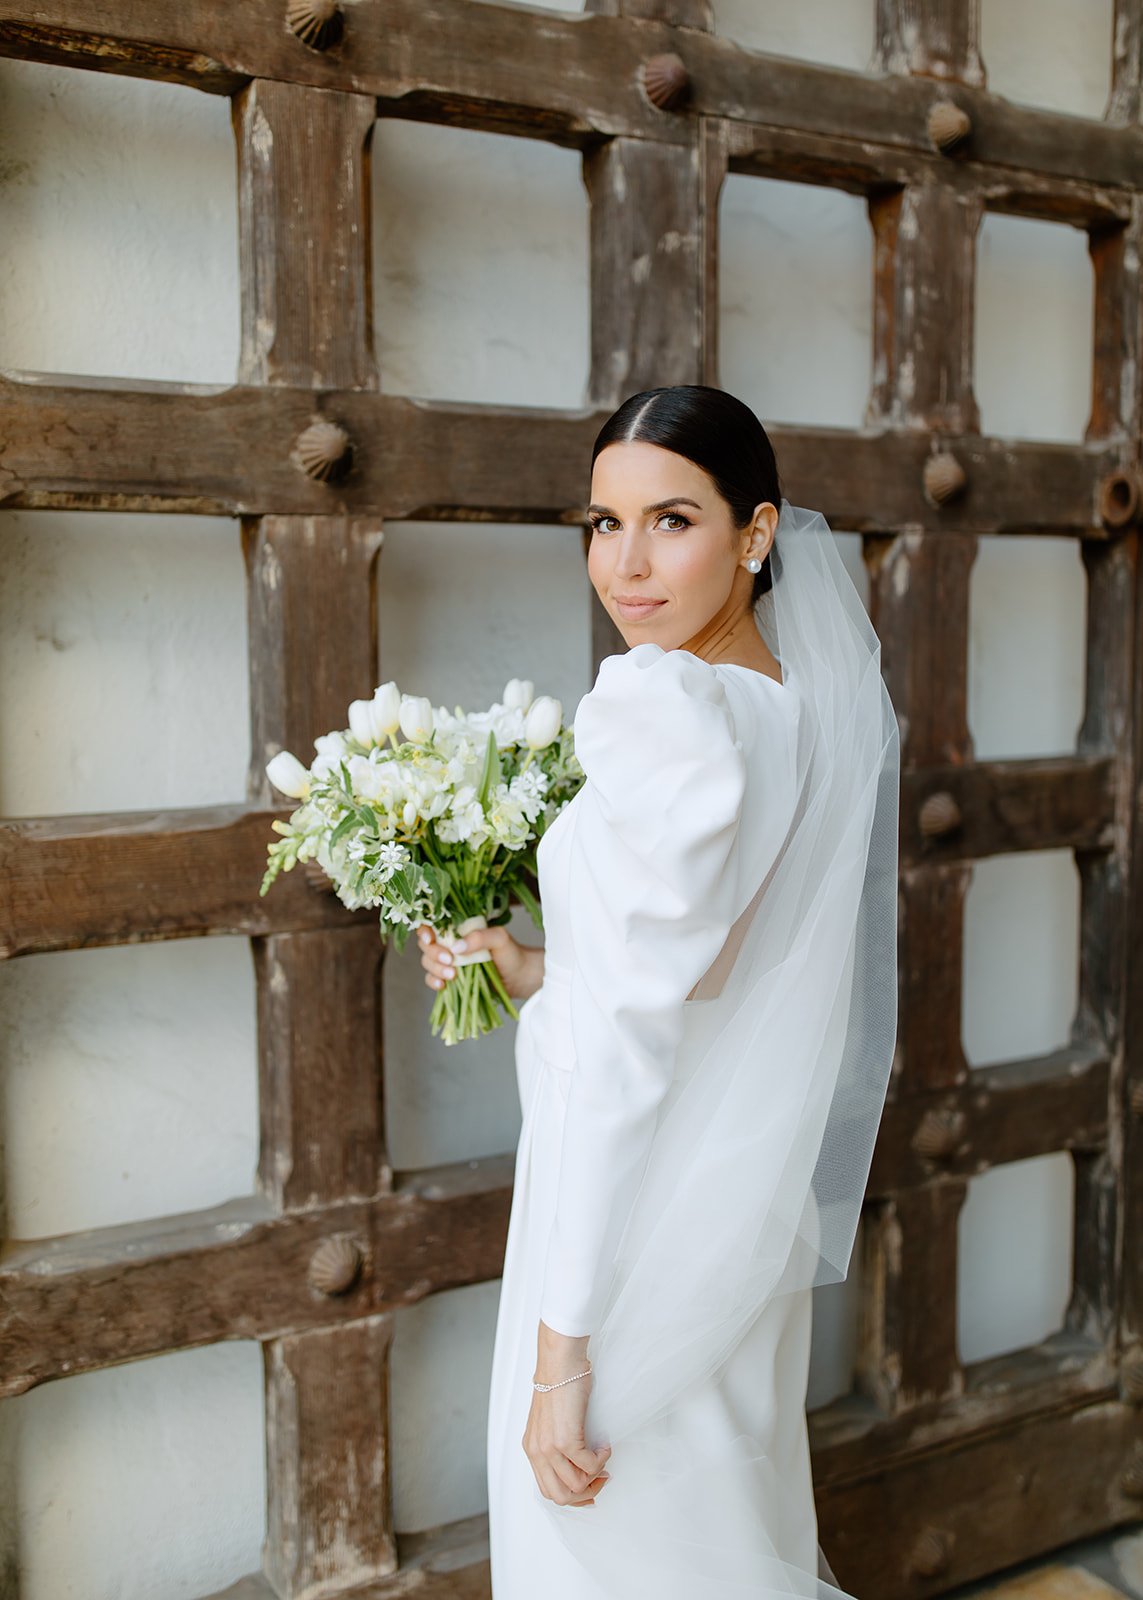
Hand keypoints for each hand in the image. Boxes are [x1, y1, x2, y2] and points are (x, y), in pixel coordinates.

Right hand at [416, 923, 543, 1001]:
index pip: (433, 924)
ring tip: (453, 976)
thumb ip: (480, 937)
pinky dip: (434, 982)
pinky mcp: (450, 978)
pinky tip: (443, 986)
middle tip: (450, 961)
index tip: (430, 939)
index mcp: (459, 928)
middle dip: (434, 953)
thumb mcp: (499, 938)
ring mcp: (449, 961)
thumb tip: (456, 947)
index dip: (425, 930)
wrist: (519, 978)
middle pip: (427, 945)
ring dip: (435, 969)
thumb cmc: (511, 952)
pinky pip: (433, 979)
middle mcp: (450, 943)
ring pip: (428, 962)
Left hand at [522, 1322, 611, 1507]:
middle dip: (584, 1494)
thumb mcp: (551, 1421)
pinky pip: (589, 1466)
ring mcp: (549, 1449)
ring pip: (575, 1486)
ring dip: (595, 1475)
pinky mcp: (565, 1441)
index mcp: (532, 1449)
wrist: (560, 1362)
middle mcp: (537, 1452)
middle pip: (559, 1496)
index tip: (590, 1486)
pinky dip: (602, 1460)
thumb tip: (579, 1464)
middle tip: (600, 1478)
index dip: (572, 1495)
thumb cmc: (561, 1383)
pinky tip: (604, 1445)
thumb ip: (556, 1443)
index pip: (548, 1490)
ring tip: (602, 1456)